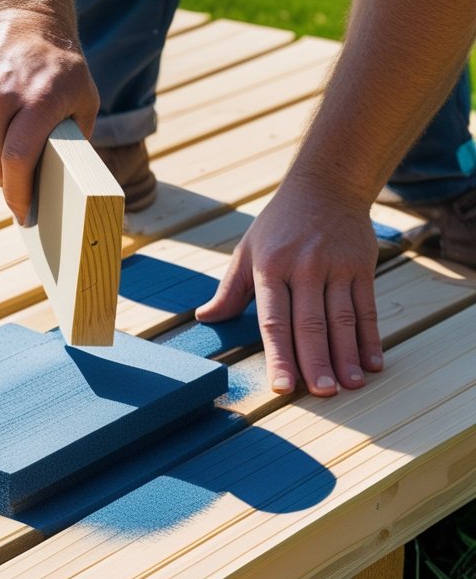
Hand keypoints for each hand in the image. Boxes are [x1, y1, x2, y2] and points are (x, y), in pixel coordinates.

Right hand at [0, 8, 99, 222]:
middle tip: (18, 188)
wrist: (20, 17)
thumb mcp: (84, 98)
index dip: (19, 192)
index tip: (24, 212)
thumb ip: (77, 138)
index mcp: (38, 98)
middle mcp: (1, 93)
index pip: (18, 158)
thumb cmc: (60, 67)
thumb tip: (67, 184)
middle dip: (5, 183)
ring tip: (8, 151)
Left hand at [195, 183, 383, 395]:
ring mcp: (337, 267)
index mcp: (271, 268)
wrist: (327, 184)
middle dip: (317, 362)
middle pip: (311, 324)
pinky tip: (373, 363)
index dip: (279, 355)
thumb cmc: (280, 225)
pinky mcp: (362, 266)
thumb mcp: (248, 251)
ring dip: (347, 355)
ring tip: (351, 385)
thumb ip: (230, 290)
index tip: (282, 386)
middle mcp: (305, 267)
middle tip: (323, 393)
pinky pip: (367, 307)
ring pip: (343, 319)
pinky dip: (371, 338)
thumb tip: (204, 319)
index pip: (274, 320)